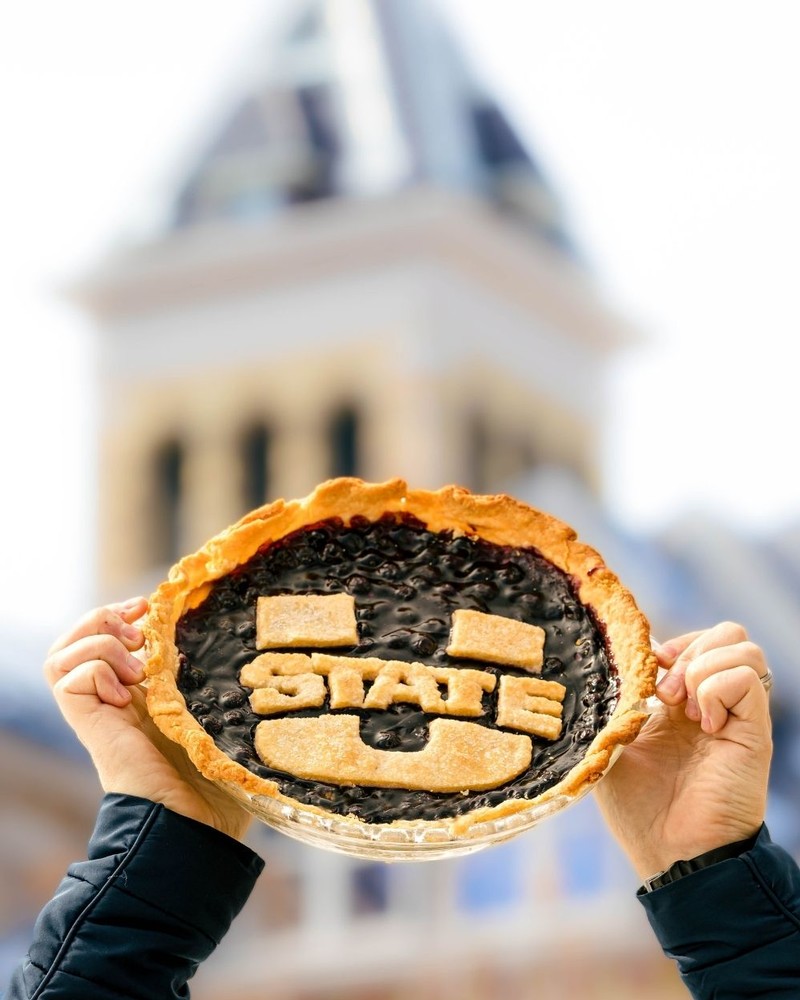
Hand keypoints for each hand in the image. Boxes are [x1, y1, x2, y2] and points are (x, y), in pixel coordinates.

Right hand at [44, 598, 251, 840]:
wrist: (196, 834)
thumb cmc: (221, 798)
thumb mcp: (231, 733)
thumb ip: (236, 705)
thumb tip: (273, 674)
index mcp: (146, 702)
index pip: (110, 645)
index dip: (122, 617)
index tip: (152, 606)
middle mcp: (117, 705)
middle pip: (74, 645)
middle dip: (101, 618)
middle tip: (137, 625)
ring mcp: (103, 716)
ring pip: (61, 659)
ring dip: (96, 642)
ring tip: (134, 661)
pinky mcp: (94, 730)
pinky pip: (67, 681)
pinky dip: (94, 670)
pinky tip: (127, 690)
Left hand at [595, 621, 771, 879]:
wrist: (670, 854)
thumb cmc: (638, 809)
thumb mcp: (612, 743)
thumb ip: (614, 703)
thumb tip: (616, 662)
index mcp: (681, 702)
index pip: (696, 641)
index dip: (672, 643)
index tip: (648, 668)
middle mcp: (713, 703)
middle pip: (727, 634)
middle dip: (689, 647)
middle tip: (664, 693)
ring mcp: (736, 715)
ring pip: (743, 647)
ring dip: (703, 666)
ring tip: (683, 708)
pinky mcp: (753, 731)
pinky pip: (749, 678)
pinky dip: (717, 688)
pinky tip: (702, 723)